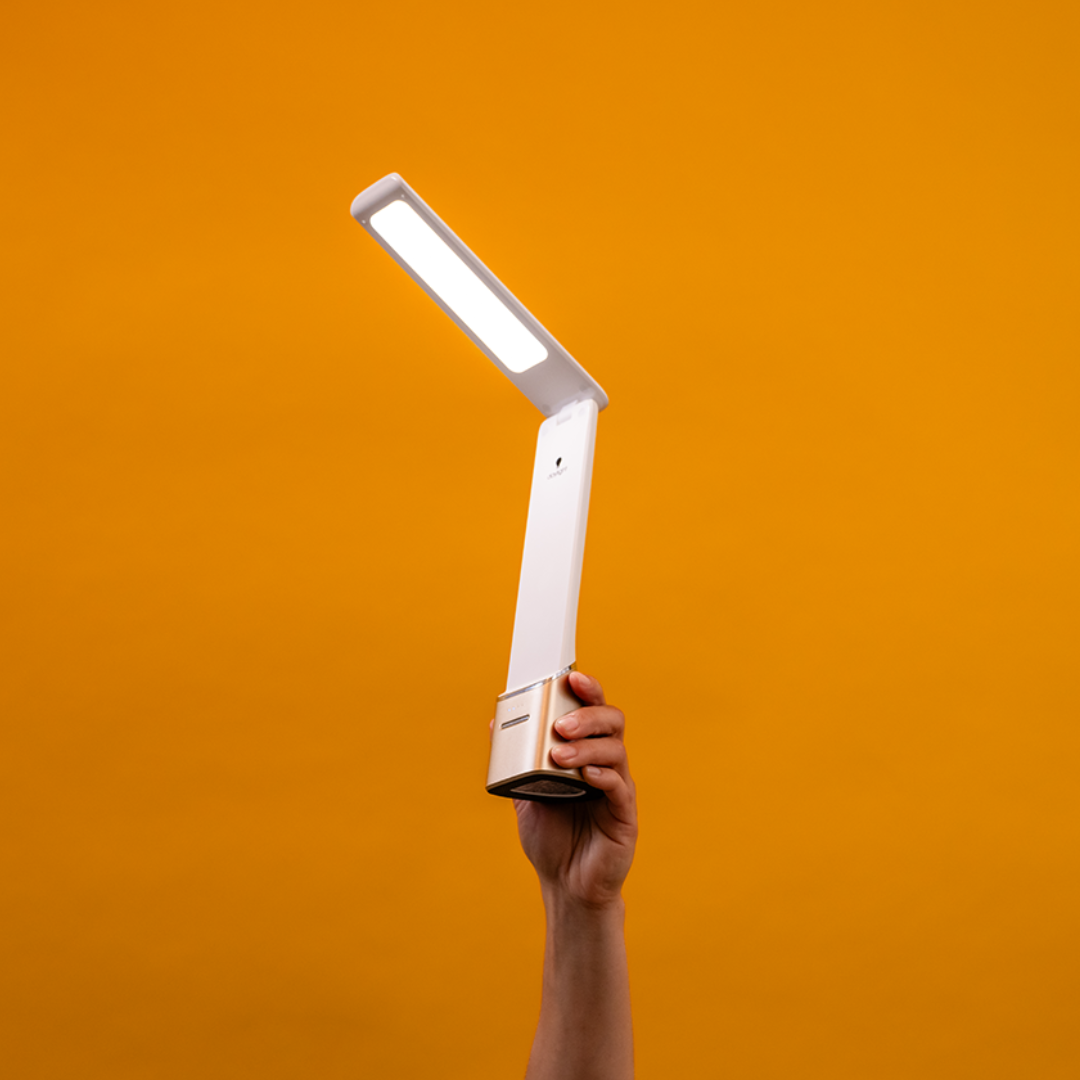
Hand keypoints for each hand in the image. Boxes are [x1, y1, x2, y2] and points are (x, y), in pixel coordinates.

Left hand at [512, 671, 637, 909]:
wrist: (565, 886)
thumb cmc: (550, 839)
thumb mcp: (524, 792)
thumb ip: (513, 759)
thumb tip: (494, 723)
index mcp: (586, 752)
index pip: (592, 710)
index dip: (588, 690)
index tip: (572, 677)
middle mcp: (607, 763)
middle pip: (611, 721)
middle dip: (588, 714)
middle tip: (560, 725)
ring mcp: (619, 787)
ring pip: (616, 749)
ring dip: (587, 746)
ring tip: (559, 755)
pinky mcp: (625, 814)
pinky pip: (620, 786)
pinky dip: (603, 774)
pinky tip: (584, 775)